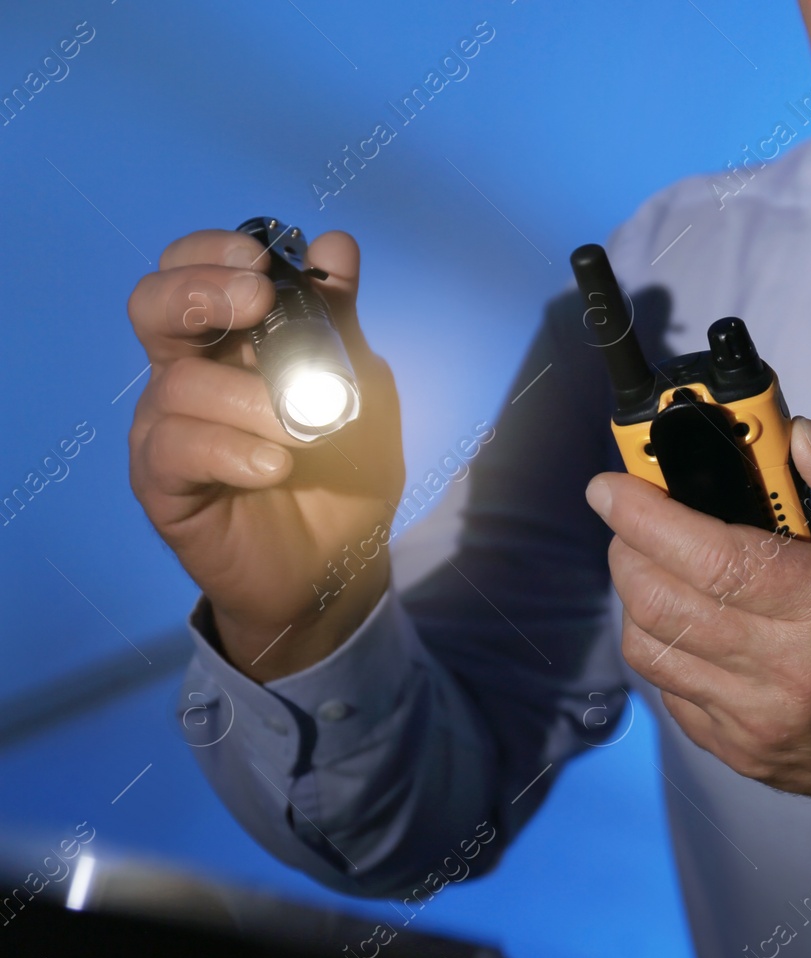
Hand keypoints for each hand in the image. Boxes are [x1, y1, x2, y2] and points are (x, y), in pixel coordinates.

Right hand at [127, 229, 402, 680]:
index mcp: (232, 339)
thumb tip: (336, 244)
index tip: (264, 264)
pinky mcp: (163, 484)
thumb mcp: (362, 389)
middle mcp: (189, 372)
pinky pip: (176, 450)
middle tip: (256, 303)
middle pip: (152, 305)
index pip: (194, 269)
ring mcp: (169, 428)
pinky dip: (231, 450)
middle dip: (199, 291)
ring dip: (250, 399)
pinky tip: (273, 467)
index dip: (215, 252)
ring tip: (302, 431)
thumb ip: (343, 322)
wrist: (340, 565)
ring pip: (179, 384)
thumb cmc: (346, 468)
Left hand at [588, 417, 810, 872]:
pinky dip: (663, 649)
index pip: (713, 559)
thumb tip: (800, 437)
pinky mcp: (746, 755)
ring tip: (658, 564)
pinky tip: (691, 621)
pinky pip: (670, 695)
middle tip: (634, 517)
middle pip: (662, 604)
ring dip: (637, 597)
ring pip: (652, 652)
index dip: (647, 516)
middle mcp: (790, 672)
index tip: (611, 487)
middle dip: (628, 548)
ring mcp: (761, 723)